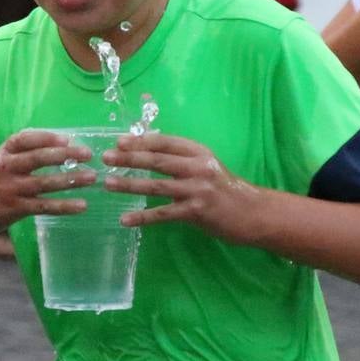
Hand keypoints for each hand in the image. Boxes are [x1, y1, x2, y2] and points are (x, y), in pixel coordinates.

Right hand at [0, 130, 96, 243]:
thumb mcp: (1, 162)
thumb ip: (24, 154)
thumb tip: (62, 144)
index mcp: (3, 153)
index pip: (24, 139)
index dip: (46, 137)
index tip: (67, 138)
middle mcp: (5, 168)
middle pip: (37, 159)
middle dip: (64, 155)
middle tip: (88, 154)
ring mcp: (10, 189)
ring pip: (44, 183)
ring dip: (70, 180)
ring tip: (91, 177)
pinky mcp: (15, 209)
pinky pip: (44, 206)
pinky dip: (64, 206)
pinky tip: (82, 205)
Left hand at [102, 133, 252, 241]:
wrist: (253, 213)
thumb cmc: (225, 190)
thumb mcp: (206, 166)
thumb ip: (182, 161)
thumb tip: (147, 152)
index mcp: (199, 152)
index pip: (165, 142)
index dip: (140, 141)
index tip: (118, 141)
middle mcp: (198, 167)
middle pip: (157, 160)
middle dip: (129, 158)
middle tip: (106, 158)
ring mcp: (197, 189)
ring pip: (157, 185)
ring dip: (130, 184)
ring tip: (108, 184)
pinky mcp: (196, 211)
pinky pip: (163, 213)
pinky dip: (143, 217)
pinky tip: (125, 219)